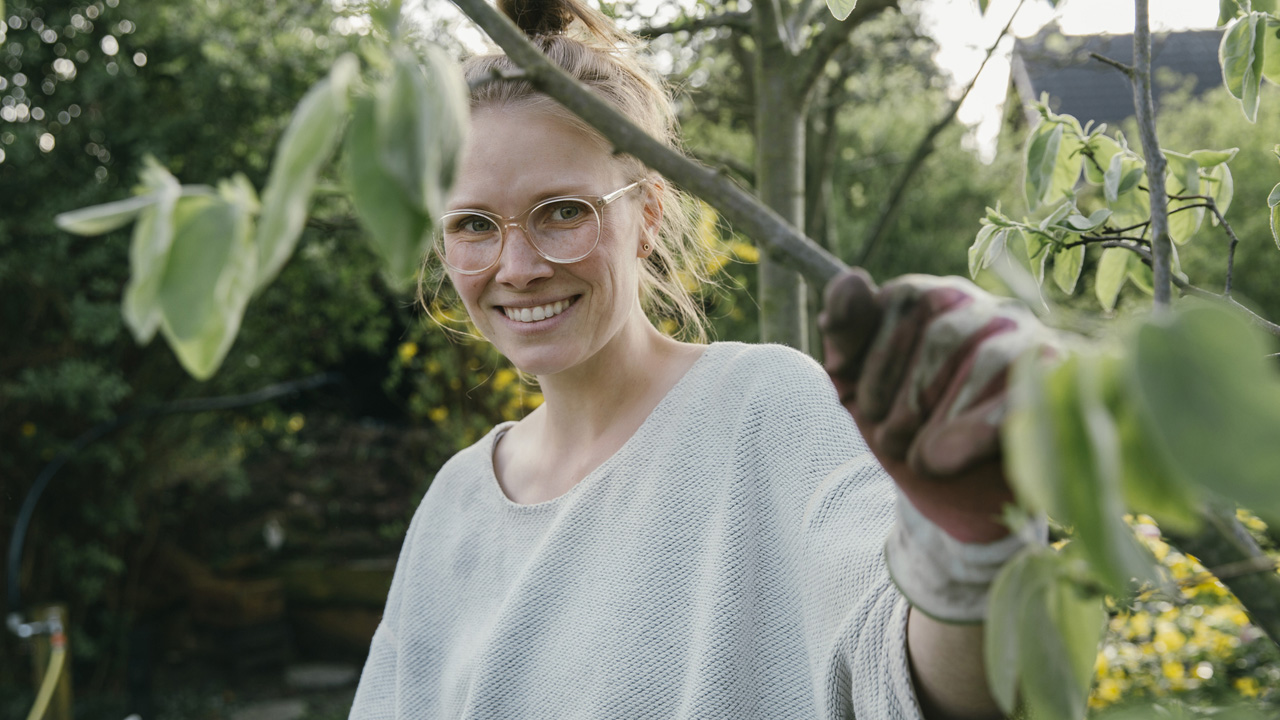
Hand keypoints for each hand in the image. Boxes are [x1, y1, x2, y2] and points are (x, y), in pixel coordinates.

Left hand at [819, 269, 1052, 543]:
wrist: (955, 499)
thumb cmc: (908, 431)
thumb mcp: (860, 387)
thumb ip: (847, 333)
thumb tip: (851, 280)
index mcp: (940, 301)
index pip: (908, 298)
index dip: (876, 356)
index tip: (862, 405)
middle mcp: (993, 312)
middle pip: (945, 331)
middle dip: (906, 395)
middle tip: (890, 440)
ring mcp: (1035, 348)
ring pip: (989, 359)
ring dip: (940, 418)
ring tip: (918, 458)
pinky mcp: (1062, 394)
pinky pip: (1027, 399)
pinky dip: (974, 433)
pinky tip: (941, 461)